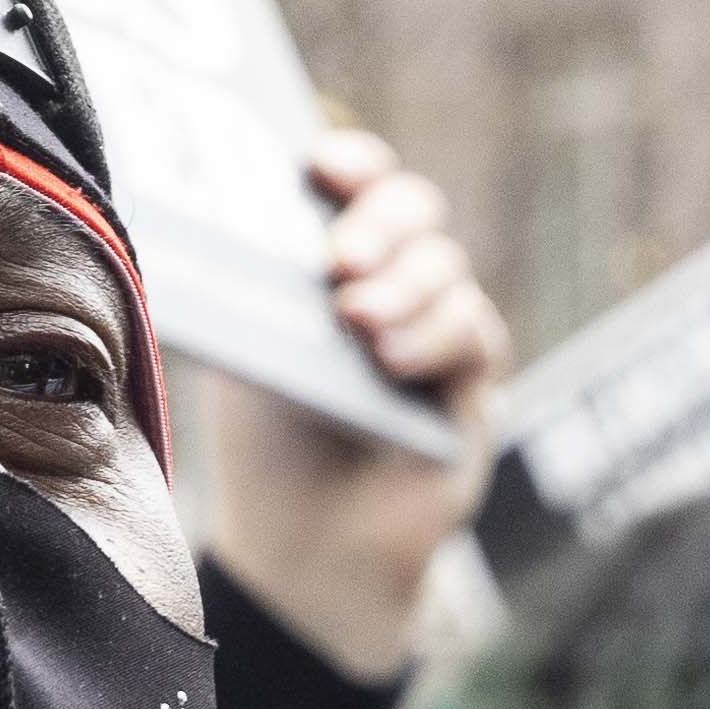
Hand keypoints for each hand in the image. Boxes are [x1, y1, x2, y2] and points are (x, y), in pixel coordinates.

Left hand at [196, 124, 512, 682]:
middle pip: (414, 208)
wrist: (307, 545)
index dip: (350, 164)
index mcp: (333, 252)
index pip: (357, 180)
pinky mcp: (473, 381)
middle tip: (340, 257)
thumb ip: (259, 283)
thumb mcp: (250, 346)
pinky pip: (473, 333)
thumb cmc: (268, 439)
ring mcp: (439, 323)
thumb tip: (235, 214)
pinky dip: (433, 338)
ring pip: (446, 268)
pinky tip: (392, 362)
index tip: (318, 167)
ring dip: (402, 288)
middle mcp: (393, 275)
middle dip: (380, 221)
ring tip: (356, 323)